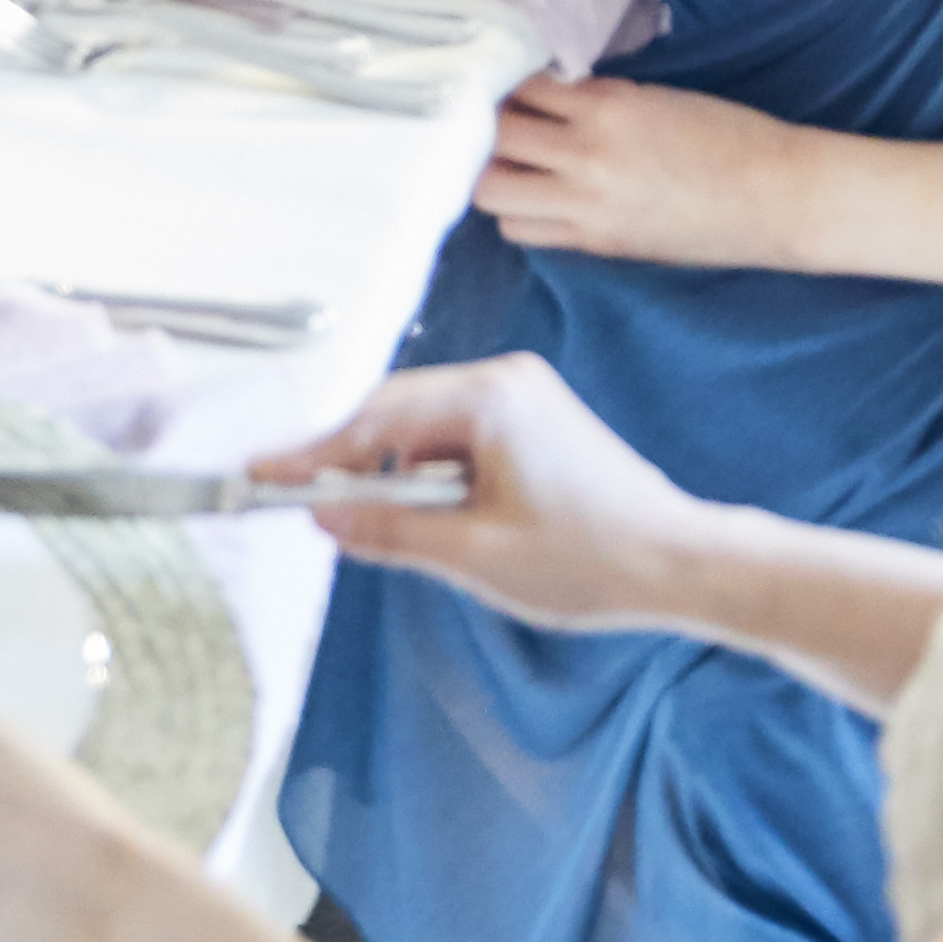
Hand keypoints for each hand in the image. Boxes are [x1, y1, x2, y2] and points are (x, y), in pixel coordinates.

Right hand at [251, 353, 717, 639]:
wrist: (679, 563)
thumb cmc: (588, 559)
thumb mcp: (473, 555)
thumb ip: (390, 530)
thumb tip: (324, 517)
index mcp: (490, 398)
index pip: (376, 417)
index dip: (315, 452)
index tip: (264, 472)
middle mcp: (505, 378)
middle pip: (397, 409)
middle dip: (348, 458)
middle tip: (296, 498)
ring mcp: (524, 394)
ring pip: (426, 424)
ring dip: (393, 469)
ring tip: (368, 520)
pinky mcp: (536, 419)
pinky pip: (459, 434)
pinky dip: (430, 470)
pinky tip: (425, 513)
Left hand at [474, 74, 811, 269]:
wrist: (774, 197)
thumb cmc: (727, 135)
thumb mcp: (654, 98)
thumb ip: (596, 97)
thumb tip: (546, 96)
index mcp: (607, 106)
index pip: (522, 86)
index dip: (506, 80)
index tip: (501, 76)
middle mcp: (586, 155)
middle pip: (492, 138)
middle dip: (483, 123)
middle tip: (491, 117)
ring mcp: (586, 206)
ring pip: (493, 193)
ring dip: (492, 171)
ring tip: (507, 160)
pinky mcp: (595, 243)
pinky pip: (526, 230)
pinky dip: (518, 212)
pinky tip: (534, 195)